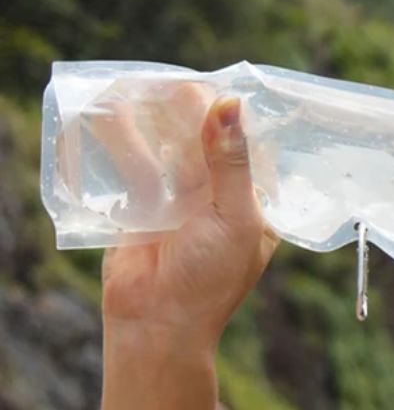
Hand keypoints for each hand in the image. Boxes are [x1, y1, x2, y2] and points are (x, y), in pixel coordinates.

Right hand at [101, 95, 279, 342]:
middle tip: (185, 85)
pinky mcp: (145, 206)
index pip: (253, 151)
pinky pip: (140, 167)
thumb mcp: (235, 217)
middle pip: (211, 144)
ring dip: (163, 123)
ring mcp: (182, 201)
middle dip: (198, 115)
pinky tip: (123, 114)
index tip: (228, 87)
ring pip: (175, 150)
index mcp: (256, 203)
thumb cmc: (211, 280)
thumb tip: (229, 106)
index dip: (241, 120)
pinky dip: (131, 142)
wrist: (155, 324)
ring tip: (154, 90)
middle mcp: (221, 198)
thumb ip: (231, 163)